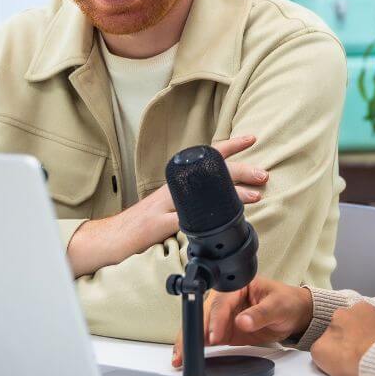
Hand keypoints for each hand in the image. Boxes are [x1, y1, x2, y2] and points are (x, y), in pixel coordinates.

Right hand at [67, 135, 266, 276]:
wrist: (110, 238)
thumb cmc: (143, 224)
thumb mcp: (171, 206)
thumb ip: (193, 200)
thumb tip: (225, 197)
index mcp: (177, 181)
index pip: (205, 156)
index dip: (230, 146)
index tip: (252, 138)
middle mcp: (172, 187)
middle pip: (210, 171)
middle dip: (241, 170)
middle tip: (264, 173)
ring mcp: (164, 205)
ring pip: (202, 192)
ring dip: (232, 193)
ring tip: (255, 195)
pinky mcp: (157, 225)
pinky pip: (184, 219)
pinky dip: (203, 219)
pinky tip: (220, 221)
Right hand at [172, 276, 312, 368]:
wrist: (294, 314)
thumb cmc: (287, 302)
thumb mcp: (278, 306)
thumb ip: (260, 314)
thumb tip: (243, 321)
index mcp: (236, 285)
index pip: (222, 303)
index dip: (215, 320)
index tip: (213, 336)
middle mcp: (225, 299)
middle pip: (204, 314)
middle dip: (193, 332)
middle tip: (186, 350)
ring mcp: (223, 316)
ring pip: (200, 327)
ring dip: (189, 341)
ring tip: (180, 357)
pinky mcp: (224, 330)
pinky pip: (207, 338)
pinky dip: (197, 347)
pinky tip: (188, 357)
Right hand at [310, 302, 374, 375]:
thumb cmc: (349, 355)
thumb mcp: (319, 353)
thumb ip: (318, 344)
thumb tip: (325, 344)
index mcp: (339, 312)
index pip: (334, 326)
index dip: (336, 341)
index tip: (340, 353)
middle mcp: (359, 307)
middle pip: (352, 324)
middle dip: (353, 335)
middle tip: (354, 354)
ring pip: (368, 327)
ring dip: (367, 337)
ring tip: (368, 355)